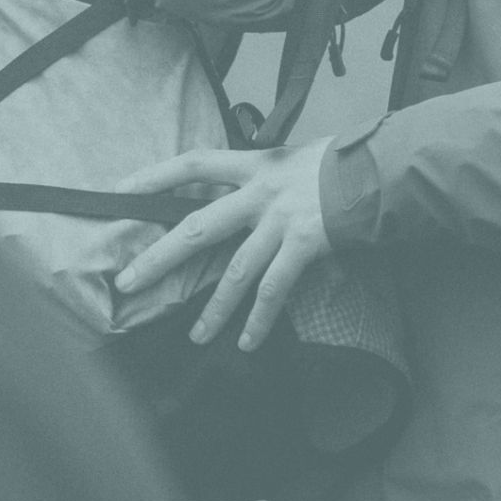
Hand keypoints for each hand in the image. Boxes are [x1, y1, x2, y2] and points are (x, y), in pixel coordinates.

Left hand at [112, 140, 332, 351]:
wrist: (379, 169)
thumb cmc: (337, 163)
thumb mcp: (291, 159)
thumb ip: (263, 179)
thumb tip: (242, 198)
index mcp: (253, 165)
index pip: (193, 164)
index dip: (156, 175)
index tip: (121, 189)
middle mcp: (260, 192)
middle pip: (198, 228)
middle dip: (159, 258)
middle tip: (128, 283)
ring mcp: (280, 220)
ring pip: (235, 272)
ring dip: (214, 309)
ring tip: (197, 336)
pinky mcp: (302, 244)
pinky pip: (274, 290)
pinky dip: (260, 319)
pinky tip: (248, 340)